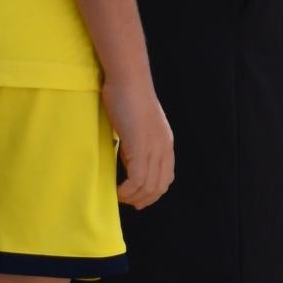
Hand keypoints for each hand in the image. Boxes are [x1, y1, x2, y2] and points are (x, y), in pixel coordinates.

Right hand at [107, 78, 174, 209]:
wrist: (128, 80)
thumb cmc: (127, 97)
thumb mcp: (137, 125)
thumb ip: (138, 141)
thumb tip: (128, 156)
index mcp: (165, 144)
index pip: (166, 177)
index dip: (153, 193)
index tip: (137, 199)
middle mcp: (163, 148)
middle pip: (159, 185)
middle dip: (144, 199)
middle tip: (126, 202)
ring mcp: (153, 148)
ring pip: (148, 186)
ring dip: (133, 197)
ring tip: (119, 197)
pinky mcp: (140, 146)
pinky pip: (137, 179)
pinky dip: (127, 190)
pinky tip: (116, 191)